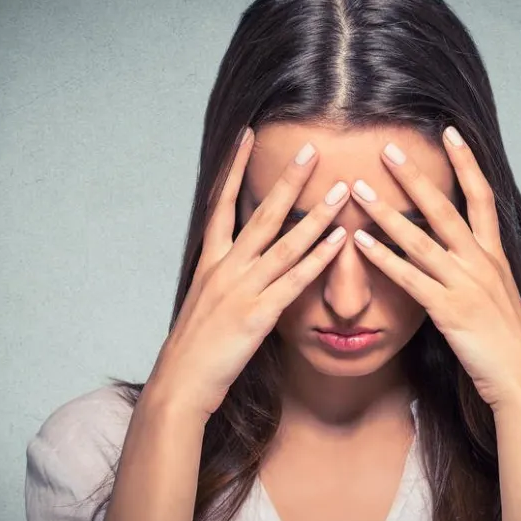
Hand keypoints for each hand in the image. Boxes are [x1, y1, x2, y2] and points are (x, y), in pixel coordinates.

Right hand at [145, 131, 350, 419]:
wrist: (180, 383)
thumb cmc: (194, 348)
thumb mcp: (204, 303)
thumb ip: (225, 278)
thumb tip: (240, 263)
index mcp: (209, 263)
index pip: (222, 204)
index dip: (234, 169)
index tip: (247, 137)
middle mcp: (225, 268)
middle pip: (261, 215)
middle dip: (288, 180)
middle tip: (312, 150)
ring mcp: (242, 289)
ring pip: (285, 243)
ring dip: (316, 215)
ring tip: (341, 190)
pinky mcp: (258, 314)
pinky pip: (294, 281)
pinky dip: (318, 259)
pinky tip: (339, 242)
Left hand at [347, 128, 520, 410]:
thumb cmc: (506, 341)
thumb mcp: (497, 295)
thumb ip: (476, 270)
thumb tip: (456, 252)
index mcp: (494, 256)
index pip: (481, 197)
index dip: (467, 163)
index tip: (450, 133)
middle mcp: (481, 262)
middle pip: (444, 209)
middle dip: (414, 177)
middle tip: (387, 148)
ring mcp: (465, 285)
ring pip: (420, 239)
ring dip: (386, 212)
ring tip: (358, 189)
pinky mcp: (449, 310)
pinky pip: (410, 278)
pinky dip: (383, 258)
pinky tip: (359, 243)